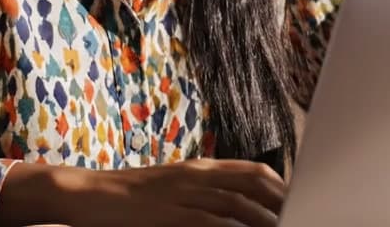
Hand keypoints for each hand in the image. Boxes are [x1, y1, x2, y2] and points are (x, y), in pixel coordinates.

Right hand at [0, 158, 285, 226]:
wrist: (88, 194)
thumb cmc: (128, 196)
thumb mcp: (171, 185)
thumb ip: (201, 191)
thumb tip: (233, 205)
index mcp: (198, 167)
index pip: (252, 171)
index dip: (280, 186)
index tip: (297, 202)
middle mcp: (197, 176)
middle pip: (253, 186)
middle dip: (281, 204)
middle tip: (300, 217)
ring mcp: (185, 196)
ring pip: (238, 206)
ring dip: (265, 220)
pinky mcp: (172, 216)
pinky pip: (212, 224)